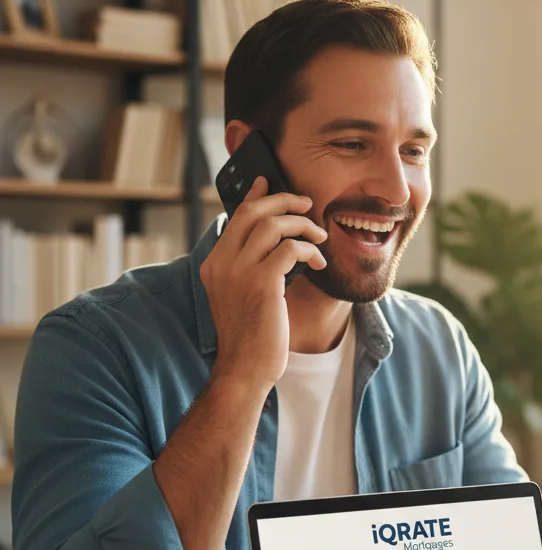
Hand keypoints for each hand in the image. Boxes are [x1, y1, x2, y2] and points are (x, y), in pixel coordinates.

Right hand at [200, 177, 327, 393]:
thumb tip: (275, 241)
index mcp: (214, 263)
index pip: (235, 217)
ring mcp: (239, 272)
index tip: (269, 181)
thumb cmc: (251, 335)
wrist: (245, 368)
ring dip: (303, 225)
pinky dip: (309, 250)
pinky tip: (318, 263)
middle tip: (307, 204)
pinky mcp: (262, 284)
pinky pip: (290, 249)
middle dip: (284, 201)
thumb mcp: (241, 295)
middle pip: (252, 212)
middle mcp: (222, 263)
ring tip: (319, 236)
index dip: (254, 195)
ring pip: (273, 225)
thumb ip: (249, 267)